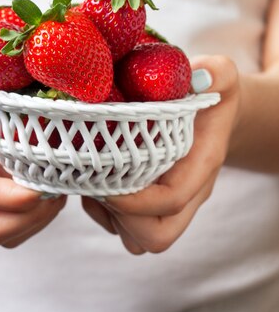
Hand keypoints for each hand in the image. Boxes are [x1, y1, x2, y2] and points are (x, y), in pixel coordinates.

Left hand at [82, 55, 239, 254]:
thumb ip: (216, 72)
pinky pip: (119, 228)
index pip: (172, 200)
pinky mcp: (147, 204)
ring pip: (137, 238)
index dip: (136, 199)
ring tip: (91, 177)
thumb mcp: (219, 74)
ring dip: (107, 215)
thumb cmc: (210, 92)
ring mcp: (165, 203)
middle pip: (156, 235)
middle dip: (119, 215)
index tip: (103, 176)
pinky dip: (99, 210)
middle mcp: (186, 193)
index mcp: (200, 166)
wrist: (212, 113)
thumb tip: (198, 76)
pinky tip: (92, 173)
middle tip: (94, 177)